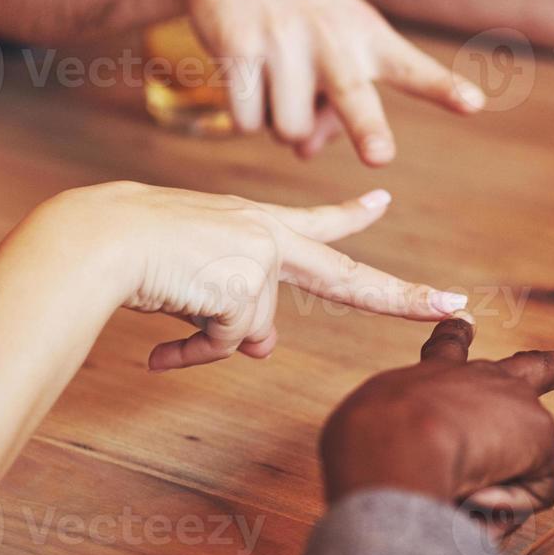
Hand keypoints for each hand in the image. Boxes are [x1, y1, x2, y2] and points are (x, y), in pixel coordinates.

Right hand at [38, 181, 467, 370]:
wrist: (96, 239)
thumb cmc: (134, 255)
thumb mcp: (196, 278)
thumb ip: (238, 310)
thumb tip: (265, 349)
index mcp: (255, 223)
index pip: (315, 219)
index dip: (352, 215)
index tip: (384, 200)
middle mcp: (268, 234)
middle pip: (348, 276)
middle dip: (405, 298)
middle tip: (457, 305)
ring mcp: (261, 257)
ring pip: (252, 332)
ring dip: (208, 340)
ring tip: (168, 306)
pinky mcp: (246, 286)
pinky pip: (227, 345)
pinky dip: (192, 353)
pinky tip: (161, 340)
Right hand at [167, 0, 486, 162]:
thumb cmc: (303, 17)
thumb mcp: (333, 49)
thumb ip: (333, 108)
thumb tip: (306, 153)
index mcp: (367, 36)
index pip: (411, 67)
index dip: (442, 88)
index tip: (473, 104)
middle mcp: (331, 38)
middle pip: (352, 95)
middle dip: (368, 128)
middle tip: (379, 155)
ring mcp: (282, 41)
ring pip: (291, 130)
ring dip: (284, 127)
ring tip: (279, 86)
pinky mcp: (238, 49)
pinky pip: (249, 121)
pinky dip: (248, 119)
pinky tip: (246, 80)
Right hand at [320, 317, 553, 526]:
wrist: (394, 442)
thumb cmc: (369, 446)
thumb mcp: (371, 437)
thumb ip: (408, 450)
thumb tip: (455, 478)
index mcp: (429, 380)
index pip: (444, 353)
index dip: (454, 339)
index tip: (463, 321)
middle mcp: (478, 379)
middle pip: (526, 368)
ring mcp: (515, 401)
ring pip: (531, 456)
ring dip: (509, 487)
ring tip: (470, 492)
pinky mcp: (540, 430)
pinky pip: (530, 491)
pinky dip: (505, 504)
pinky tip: (479, 494)